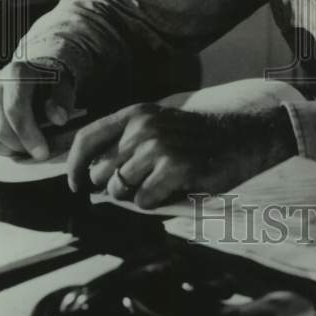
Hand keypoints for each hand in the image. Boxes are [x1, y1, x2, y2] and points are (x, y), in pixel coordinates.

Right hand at [0, 59, 76, 158]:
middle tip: (37, 153)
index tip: (42, 152)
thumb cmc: (49, 83)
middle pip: (0, 125)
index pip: (16, 109)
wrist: (32, 73)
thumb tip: (59, 119)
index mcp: (16, 73)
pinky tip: (12, 147)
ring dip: (7, 149)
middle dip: (19, 145)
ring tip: (26, 149)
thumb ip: (62, 101)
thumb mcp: (62, 86)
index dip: (28, 134)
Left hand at [67, 103, 296, 207]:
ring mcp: (159, 147)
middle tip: (140, 184)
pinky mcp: (175, 168)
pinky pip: (144, 201)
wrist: (242, 135)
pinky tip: (175, 189)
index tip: (77, 185)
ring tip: (161, 183)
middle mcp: (143, 127)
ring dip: (137, 195)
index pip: (87, 138)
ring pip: (120, 189)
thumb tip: (90, 176)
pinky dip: (156, 202)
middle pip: (100, 172)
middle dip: (113, 187)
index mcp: (136, 113)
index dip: (73, 166)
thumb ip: (125, 142)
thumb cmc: (197, 138)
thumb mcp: (158, 126)